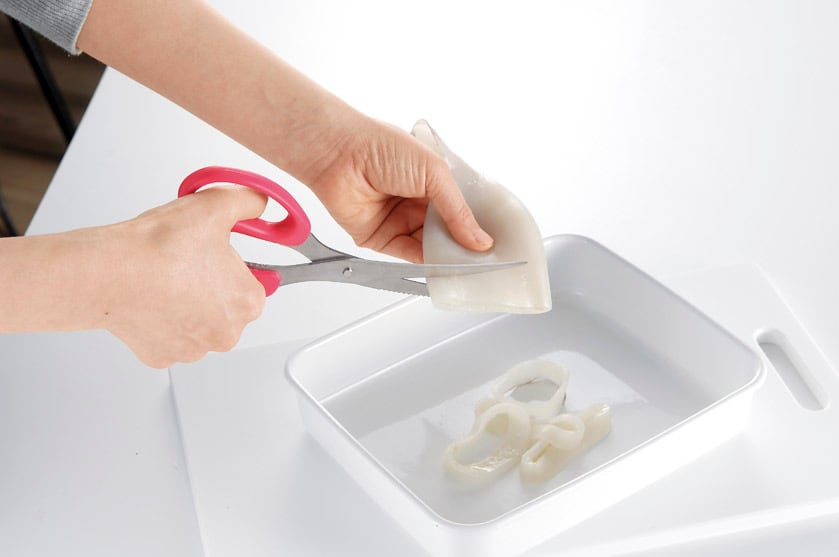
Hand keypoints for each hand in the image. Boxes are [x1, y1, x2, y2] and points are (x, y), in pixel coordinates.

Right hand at [103, 186, 266, 367]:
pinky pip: (168, 335)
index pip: (253, 281)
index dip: (231, 264)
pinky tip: (151, 299)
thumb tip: (257, 203)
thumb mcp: (215, 206)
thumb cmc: (160, 248)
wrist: (110, 272)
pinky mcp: (162, 356)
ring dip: (186, 304)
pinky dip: (160, 319)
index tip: (212, 254)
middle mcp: (226, 333)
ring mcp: (193, 349)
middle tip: (186, 264)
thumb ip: (248, 201)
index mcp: (248, 302)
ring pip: (197, 322)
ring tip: (166, 279)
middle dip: (211, 286)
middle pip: (226, 305)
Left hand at [305, 117, 492, 262]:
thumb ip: (458, 210)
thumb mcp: (433, 173)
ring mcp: (400, 220)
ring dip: (448, 255)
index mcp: (432, 180)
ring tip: (470, 264)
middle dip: (465, 243)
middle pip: (448, 230)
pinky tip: (444, 266)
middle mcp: (417, 201)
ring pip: (431, 245)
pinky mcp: (382, 238)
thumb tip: (480, 239)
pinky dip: (427, 263)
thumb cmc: (382, 147)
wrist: (339, 155)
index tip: (495, 241)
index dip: (476, 224)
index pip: (461, 208)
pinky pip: (410, 255)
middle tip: (487, 258)